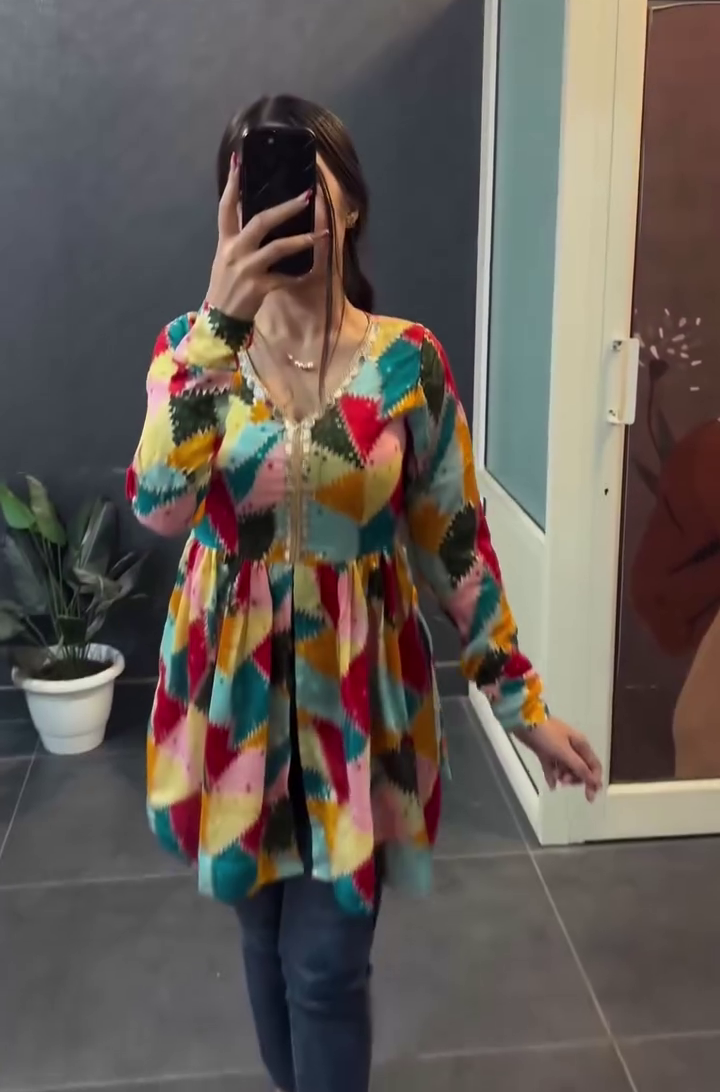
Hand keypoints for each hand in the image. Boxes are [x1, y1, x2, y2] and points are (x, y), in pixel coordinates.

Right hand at [205, 154, 327, 320]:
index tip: (239, 161)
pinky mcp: (258, 287)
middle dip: (285, 208)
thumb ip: (239, 238)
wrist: (219, 321)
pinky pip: (285, 278)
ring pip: (277, 248)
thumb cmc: (226, 287)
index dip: (233, 184)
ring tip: (320, 234)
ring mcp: (247, 269)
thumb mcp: (226, 259)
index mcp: (225, 242)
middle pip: (260, 221)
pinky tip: (311, 272)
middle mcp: (235, 251)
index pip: (226, 207)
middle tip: (306, 197)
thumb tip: (254, 218)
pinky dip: (299, 276)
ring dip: (301, 240)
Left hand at [514, 718, 602, 801]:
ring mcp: (559, 749)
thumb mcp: (564, 752)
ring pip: (567, 769)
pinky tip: (551, 785)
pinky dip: (552, 775)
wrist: (524, 721)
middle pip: (581, 769)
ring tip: (555, 777)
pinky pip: (552, 767)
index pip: (594, 766)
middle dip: (575, 778)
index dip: (594, 781)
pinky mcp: (546, 752)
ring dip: (563, 776)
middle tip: (565, 780)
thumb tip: (595, 782)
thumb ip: (579, 767)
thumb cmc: (547, 736)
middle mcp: (573, 747)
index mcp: (581, 745)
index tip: (589, 796)